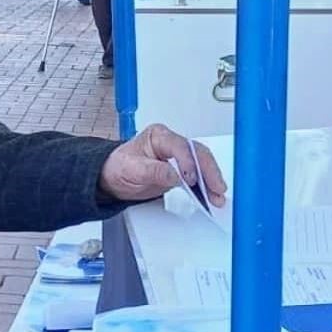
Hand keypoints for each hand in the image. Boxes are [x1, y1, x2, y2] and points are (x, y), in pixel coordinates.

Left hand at [99, 124, 227, 205]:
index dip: (188, 162)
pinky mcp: (182, 169)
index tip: (191, 178)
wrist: (113, 178)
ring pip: (203, 163)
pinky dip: (207, 185)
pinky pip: (199, 174)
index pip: (180, 146)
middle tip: (216, 187)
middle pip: (197, 153)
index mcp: (158, 136)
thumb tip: (175, 175)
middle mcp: (171, 143)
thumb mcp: (131, 169)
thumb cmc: (119, 167)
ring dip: (212, 179)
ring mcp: (178, 156)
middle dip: (209, 171)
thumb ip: (154, 171)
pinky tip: (213, 195)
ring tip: (218, 195)